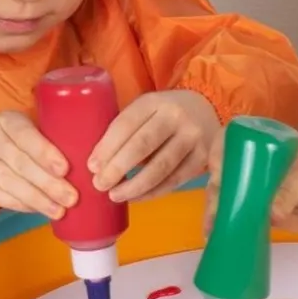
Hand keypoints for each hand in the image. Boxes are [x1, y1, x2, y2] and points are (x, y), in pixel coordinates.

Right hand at [0, 111, 74, 219]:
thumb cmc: (11, 152)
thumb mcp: (26, 140)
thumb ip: (48, 146)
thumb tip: (85, 169)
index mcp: (7, 120)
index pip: (26, 134)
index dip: (45, 152)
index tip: (65, 170)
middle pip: (20, 162)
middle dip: (48, 183)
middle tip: (72, 198)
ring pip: (9, 181)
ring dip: (37, 198)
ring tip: (59, 211)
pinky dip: (20, 204)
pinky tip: (37, 210)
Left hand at [89, 90, 220, 202]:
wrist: (205, 110)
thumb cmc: (163, 114)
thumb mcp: (145, 110)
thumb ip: (125, 130)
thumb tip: (99, 165)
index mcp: (155, 101)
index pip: (127, 124)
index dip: (108, 147)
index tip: (92, 167)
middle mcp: (176, 117)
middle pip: (143, 145)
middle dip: (117, 168)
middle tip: (99, 184)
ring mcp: (193, 137)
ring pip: (161, 166)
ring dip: (135, 185)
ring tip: (115, 195)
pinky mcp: (203, 157)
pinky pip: (175, 179)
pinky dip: (153, 192)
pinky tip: (136, 197)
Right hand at [202, 132, 297, 236]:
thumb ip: (290, 192)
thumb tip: (270, 214)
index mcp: (263, 142)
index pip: (230, 140)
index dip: (218, 155)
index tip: (217, 173)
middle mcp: (252, 161)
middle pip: (223, 172)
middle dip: (215, 192)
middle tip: (216, 213)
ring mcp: (253, 186)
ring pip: (225, 196)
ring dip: (216, 212)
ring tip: (214, 230)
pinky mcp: (258, 209)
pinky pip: (239, 214)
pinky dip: (228, 224)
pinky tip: (220, 236)